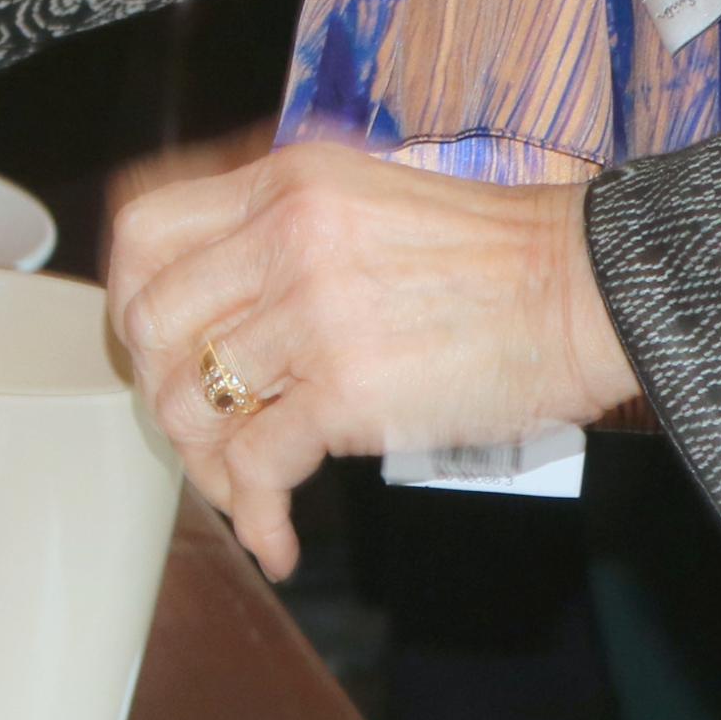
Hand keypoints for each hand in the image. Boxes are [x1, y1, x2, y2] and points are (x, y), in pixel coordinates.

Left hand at [107, 144, 640, 579]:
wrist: (593, 289)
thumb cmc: (496, 257)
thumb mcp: (366, 196)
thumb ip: (283, 229)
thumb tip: (213, 298)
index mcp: (283, 182)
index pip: (143, 229)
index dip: (127, 295)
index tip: (149, 341)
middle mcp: (284, 236)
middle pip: (151, 320)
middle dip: (158, 387)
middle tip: (196, 424)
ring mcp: (312, 312)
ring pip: (190, 398)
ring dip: (204, 458)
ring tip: (240, 483)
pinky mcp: (347, 389)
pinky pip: (256, 463)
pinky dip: (254, 511)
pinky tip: (276, 536)